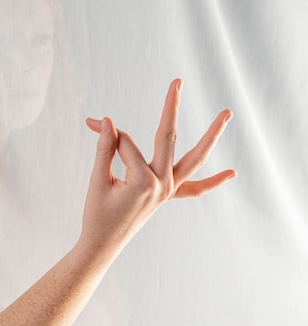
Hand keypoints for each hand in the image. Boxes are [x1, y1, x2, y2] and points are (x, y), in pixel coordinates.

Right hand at [80, 79, 235, 253]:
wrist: (102, 244)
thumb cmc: (97, 214)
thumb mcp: (97, 180)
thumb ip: (104, 148)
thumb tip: (106, 120)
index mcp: (142, 181)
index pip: (125, 144)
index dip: (107, 133)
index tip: (92, 123)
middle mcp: (161, 185)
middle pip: (167, 138)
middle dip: (171, 108)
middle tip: (177, 81)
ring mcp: (168, 191)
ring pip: (194, 160)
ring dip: (210, 137)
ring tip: (226, 114)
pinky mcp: (167, 196)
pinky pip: (194, 189)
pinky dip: (213, 182)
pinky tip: (232, 173)